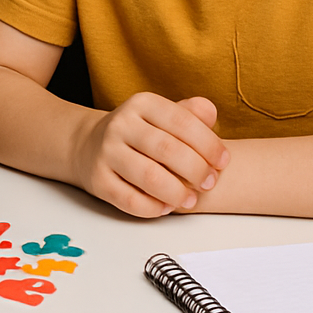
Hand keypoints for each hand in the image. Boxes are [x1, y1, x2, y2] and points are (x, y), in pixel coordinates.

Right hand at [75, 93, 228, 217]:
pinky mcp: (97, 180)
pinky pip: (130, 200)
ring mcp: (106, 152)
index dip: (209, 144)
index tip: (223, 162)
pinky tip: (166, 207)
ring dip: (177, 193)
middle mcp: (121, 124)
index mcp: (141, 103)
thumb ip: (190, 114)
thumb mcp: (162, 115)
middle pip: (167, 149)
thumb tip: (211, 115)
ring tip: (191, 199)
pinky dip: (153, 208)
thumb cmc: (139, 133)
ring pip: (149, 177)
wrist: (89, 145)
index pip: (182, 121)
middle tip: (209, 183)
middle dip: (196, 171)